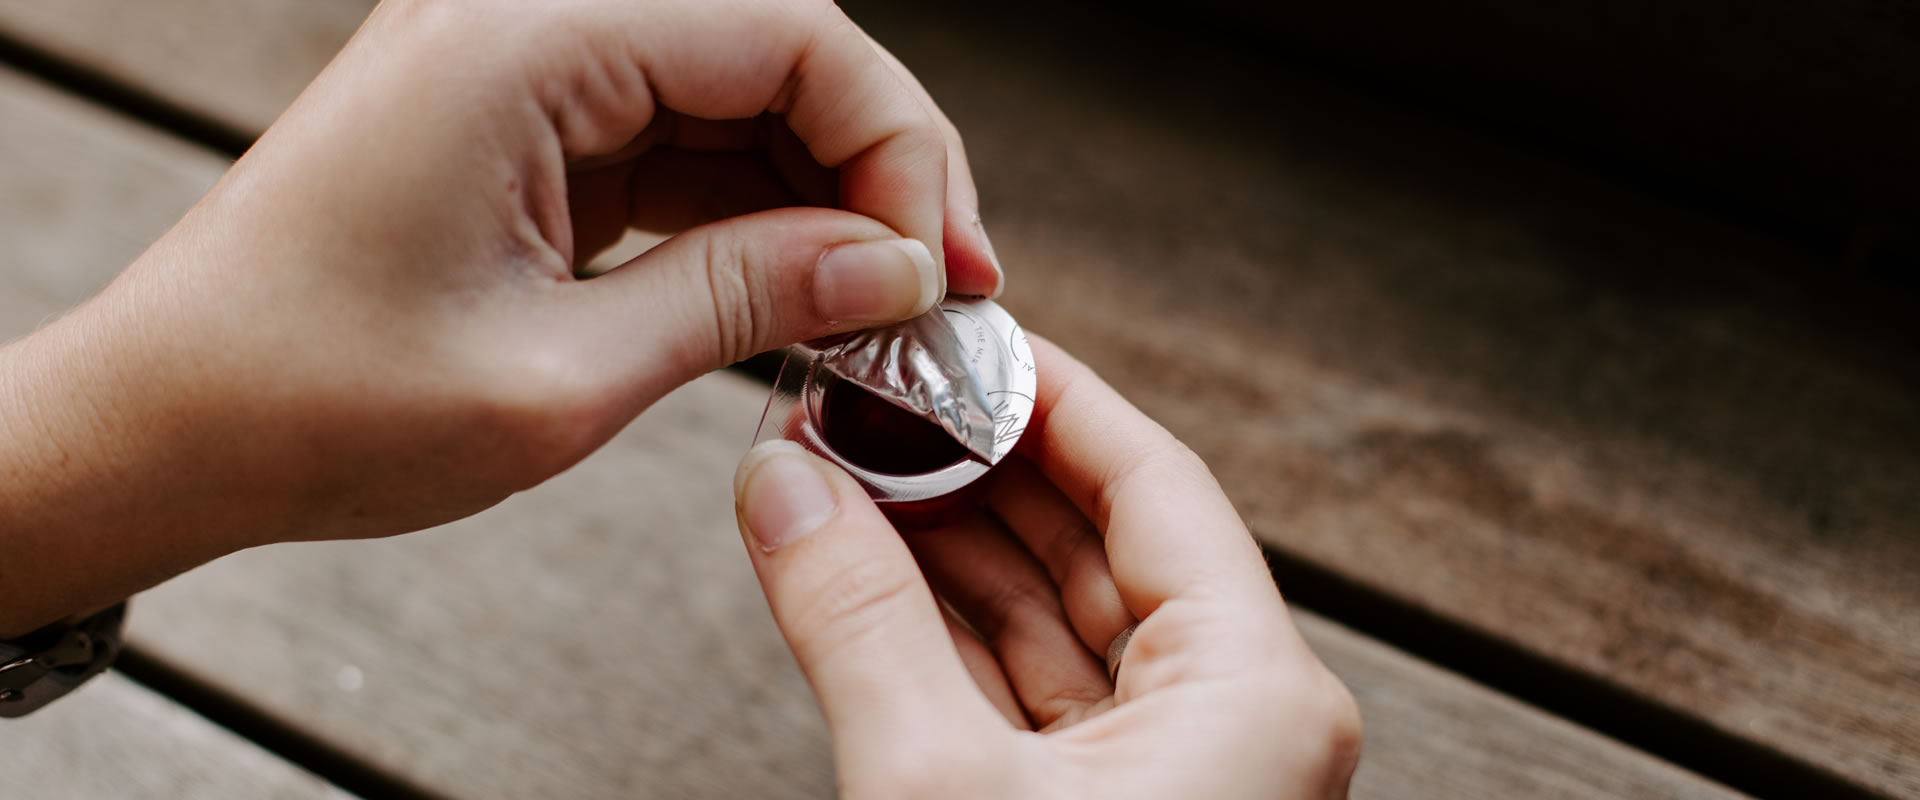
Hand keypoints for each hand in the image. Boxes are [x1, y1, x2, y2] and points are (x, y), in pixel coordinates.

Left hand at [0, 0, 999, 633]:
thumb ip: (746, 298)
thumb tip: (895, 271)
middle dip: (874, 165)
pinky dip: (748, 216)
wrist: (163, 430)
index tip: (939, 265)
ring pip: (735, 96)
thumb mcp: (561, 377)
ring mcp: (520, 69)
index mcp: (523, 36)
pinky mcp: (520, 128)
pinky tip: (800, 292)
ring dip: (819, 197)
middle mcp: (523, 20)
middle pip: (772, 48)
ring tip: (877, 309)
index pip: (788, 31)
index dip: (897, 145)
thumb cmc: (311, 401)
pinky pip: (676, 143)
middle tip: (932, 289)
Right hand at [731, 338, 1361, 798]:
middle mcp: (1232, 726)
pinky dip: (944, 632)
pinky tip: (868, 568)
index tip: (961, 337)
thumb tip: (781, 489)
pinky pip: (1024, 696)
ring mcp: (1169, 781)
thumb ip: (854, 622)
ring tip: (849, 468)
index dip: (1050, 396)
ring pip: (1053, 622)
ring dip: (948, 546)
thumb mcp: (933, 791)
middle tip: (873, 399)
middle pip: (1099, 543)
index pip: (1153, 483)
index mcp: (1256, 696)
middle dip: (977, 467)